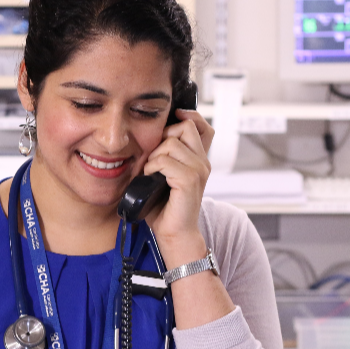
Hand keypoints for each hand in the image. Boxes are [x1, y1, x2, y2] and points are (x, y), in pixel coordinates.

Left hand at [143, 108, 213, 249]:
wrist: (173, 233)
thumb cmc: (165, 206)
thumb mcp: (164, 175)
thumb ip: (163, 155)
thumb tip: (147, 134)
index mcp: (199, 159)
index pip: (202, 126)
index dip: (189, 116)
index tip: (173, 117)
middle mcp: (203, 162)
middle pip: (184, 127)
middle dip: (163, 137)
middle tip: (154, 158)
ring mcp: (199, 170)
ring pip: (171, 143)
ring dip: (154, 156)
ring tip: (151, 172)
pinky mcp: (190, 180)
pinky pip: (165, 160)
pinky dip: (152, 167)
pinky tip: (150, 178)